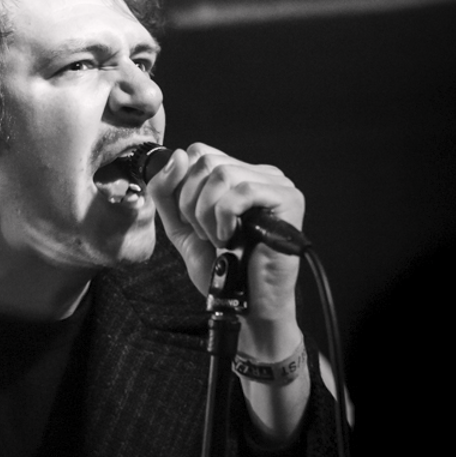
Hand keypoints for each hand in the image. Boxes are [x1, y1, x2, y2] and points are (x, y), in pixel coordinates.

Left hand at [146, 143, 304, 327]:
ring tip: (219, 238)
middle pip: (206, 161)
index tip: (190, 220)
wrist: (245, 304)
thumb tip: (176, 155)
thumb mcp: (180, 225)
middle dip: (191, 203)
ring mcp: (276, 184)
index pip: (198, 152)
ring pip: (221, 174)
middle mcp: (259, 173)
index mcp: (237, 174)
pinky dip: (225, 218)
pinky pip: (243, 191)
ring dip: (207, 214)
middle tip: (206, 233)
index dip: (182, 185)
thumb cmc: (220, 268)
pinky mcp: (288, 199)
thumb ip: (167, 192)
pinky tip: (231, 237)